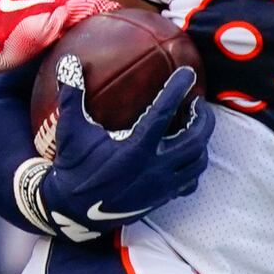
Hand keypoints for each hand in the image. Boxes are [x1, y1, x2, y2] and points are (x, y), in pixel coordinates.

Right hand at [24, 58, 212, 241]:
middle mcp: (154, 167)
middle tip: (197, 103)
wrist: (72, 211)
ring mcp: (160, 185)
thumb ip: (72, 95)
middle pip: (195, 139)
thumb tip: (69, 61)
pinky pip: (189, 183)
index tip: (188, 72)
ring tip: (196, 127)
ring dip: (201, 142)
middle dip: (203, 117)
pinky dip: (193, 168)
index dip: (178, 89)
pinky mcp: (160, 198)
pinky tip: (185, 157)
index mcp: (135, 148)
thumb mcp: (70, 130)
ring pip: (197, 162)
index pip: (164, 112)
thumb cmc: (72, 166)